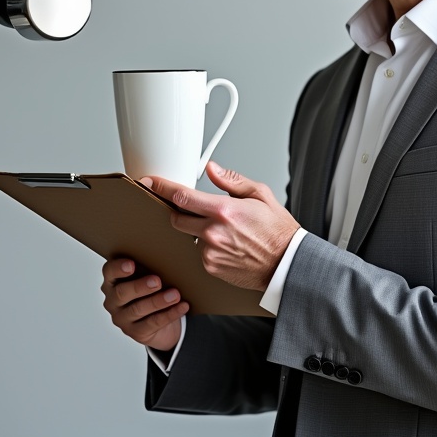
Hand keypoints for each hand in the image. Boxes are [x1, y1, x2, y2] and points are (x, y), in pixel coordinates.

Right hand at [100, 258, 189, 352]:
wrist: (159, 319)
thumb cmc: (151, 291)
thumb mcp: (147, 277)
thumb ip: (148, 269)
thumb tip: (164, 260)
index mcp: (112, 282)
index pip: (109, 272)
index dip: (118, 268)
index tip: (131, 264)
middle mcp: (113, 301)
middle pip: (121, 293)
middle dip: (140, 286)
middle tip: (157, 281)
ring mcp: (122, 319)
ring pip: (138, 309)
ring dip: (158, 301)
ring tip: (175, 295)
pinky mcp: (136, 332)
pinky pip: (153, 323)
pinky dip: (170, 314)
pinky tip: (182, 306)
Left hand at [143, 161, 300, 291]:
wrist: (287, 264)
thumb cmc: (277, 231)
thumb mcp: (260, 195)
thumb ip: (231, 180)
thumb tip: (212, 169)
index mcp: (223, 210)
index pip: (181, 196)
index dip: (161, 187)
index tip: (149, 182)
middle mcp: (213, 231)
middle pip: (176, 218)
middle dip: (180, 212)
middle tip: (197, 210)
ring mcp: (210, 252)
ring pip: (189, 236)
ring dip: (198, 231)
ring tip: (226, 233)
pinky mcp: (211, 267)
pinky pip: (199, 253)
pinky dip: (207, 248)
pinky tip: (228, 246)